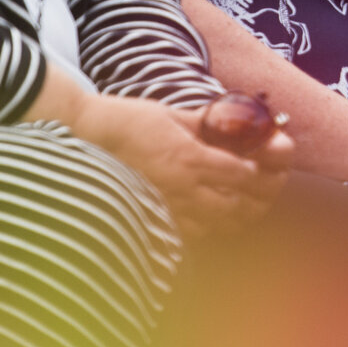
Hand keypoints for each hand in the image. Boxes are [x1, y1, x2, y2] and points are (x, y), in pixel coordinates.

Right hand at [72, 93, 292, 242]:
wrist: (90, 135)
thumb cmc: (130, 120)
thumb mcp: (173, 114)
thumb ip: (205, 123)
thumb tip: (230, 122)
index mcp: (190, 156)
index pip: (238, 173)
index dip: (254, 173)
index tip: (258, 169)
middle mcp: (182, 185)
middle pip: (231, 205)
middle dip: (251, 200)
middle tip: (258, 193)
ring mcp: (166, 204)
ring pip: (212, 224)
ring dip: (232, 218)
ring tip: (240, 207)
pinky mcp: (151, 214)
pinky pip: (187, 232)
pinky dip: (205, 228)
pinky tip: (209, 220)